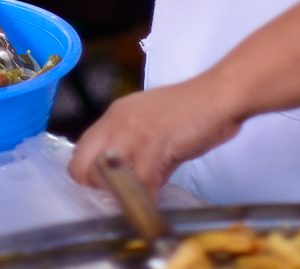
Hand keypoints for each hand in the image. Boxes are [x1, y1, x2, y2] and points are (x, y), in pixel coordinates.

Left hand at [69, 75, 245, 192]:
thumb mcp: (153, 130)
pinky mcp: (153, 143)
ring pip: (106, 177)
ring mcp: (132, 131)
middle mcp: (116, 122)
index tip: (108, 190)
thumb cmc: (192, 113)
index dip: (91, 177)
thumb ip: (137, 155)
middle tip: (121, 198)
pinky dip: (147, 198)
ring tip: (138, 203)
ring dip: (121, 196)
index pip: (81, 152)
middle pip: (83, 167)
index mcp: (114, 116)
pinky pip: (141, 182)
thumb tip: (132, 186)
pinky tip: (155, 201)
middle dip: (99, 189)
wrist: (218, 96)